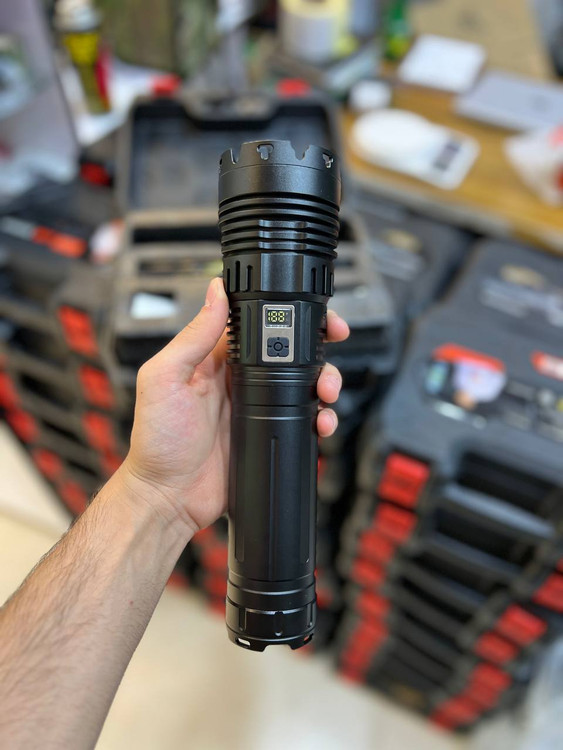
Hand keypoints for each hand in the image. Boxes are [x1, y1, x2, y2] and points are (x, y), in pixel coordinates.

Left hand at [120, 277, 348, 533]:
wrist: (170, 497)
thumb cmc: (157, 440)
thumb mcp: (165, 379)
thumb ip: (193, 337)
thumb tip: (216, 291)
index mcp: (214, 359)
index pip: (256, 325)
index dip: (285, 314)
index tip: (309, 311)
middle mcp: (239, 379)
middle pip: (289, 352)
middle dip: (318, 347)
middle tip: (334, 344)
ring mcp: (257, 408)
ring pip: (304, 384)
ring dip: (324, 382)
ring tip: (326, 393)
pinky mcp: (268, 434)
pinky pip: (303, 420)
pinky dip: (320, 418)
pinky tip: (321, 423)